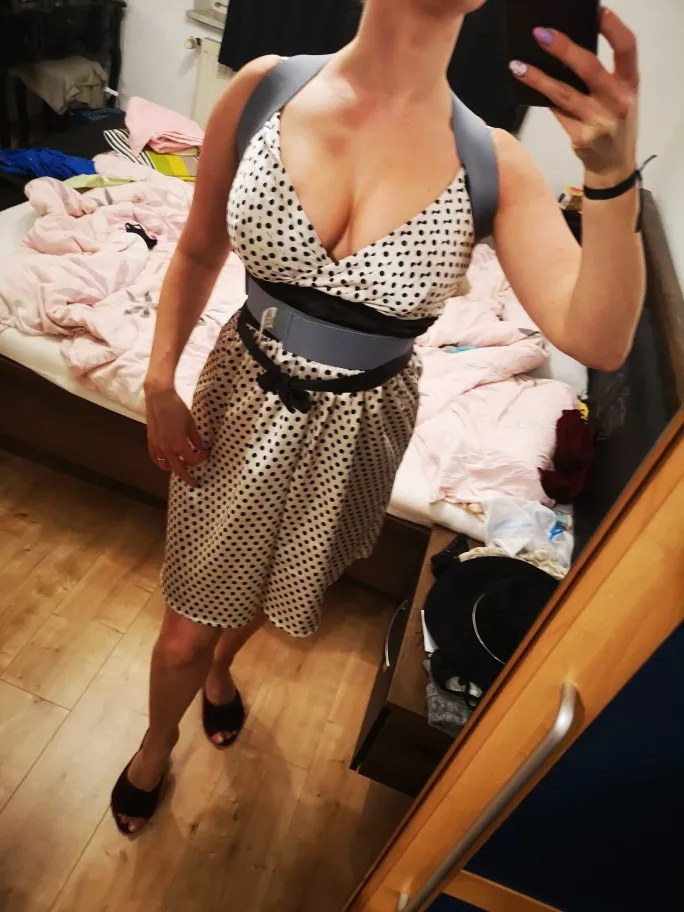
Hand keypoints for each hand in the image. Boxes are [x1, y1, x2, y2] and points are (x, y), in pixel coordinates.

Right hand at [144, 381, 208, 486]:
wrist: (159, 398)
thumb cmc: (177, 408)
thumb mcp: (191, 424)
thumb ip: (196, 439)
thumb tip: (202, 447)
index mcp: (179, 445)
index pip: (193, 459)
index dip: (201, 458)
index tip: (206, 452)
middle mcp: (167, 449)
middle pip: (178, 469)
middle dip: (187, 477)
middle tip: (194, 483)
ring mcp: (157, 446)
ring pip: (165, 465)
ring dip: (173, 469)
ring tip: (181, 468)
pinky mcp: (150, 441)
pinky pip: (155, 457)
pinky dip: (161, 462)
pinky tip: (166, 461)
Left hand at [510, 7, 638, 185]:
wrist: (613, 165)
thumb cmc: (612, 123)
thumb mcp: (617, 97)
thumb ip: (601, 77)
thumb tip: (563, 51)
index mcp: (630, 84)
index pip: (627, 48)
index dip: (613, 28)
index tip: (597, 11)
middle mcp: (618, 101)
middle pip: (589, 68)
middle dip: (563, 49)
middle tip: (540, 34)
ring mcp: (599, 121)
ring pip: (564, 94)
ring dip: (538, 78)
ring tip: (517, 65)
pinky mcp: (581, 137)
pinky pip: (557, 112)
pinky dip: (542, 98)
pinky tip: (526, 86)